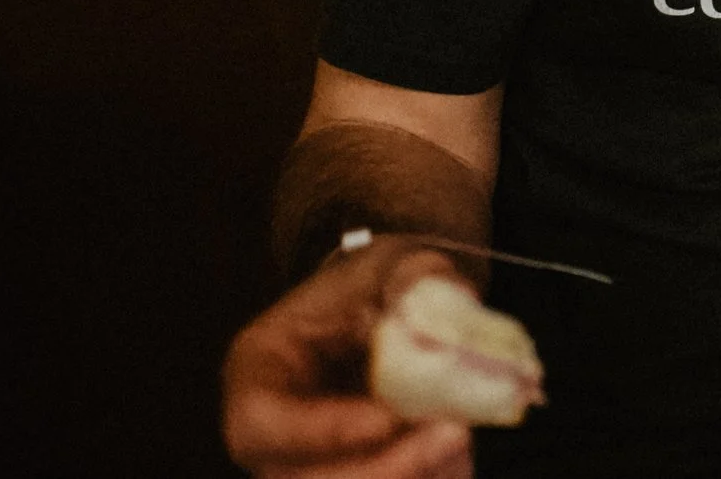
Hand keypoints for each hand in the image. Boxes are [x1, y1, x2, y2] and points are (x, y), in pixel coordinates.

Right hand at [223, 236, 476, 478]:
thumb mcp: (387, 263)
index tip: (389, 419)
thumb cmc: (373, 283)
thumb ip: (413, 278)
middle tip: (454, 433)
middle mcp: (274, 435)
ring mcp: (311, 463)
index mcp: (258, 374)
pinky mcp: (360, 472)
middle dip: (384, 467)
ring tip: (462, 440)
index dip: (325, 431)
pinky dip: (430, 477)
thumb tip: (450, 296)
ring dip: (411, 475)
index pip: (265, 423)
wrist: (389, 305)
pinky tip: (460, 457)